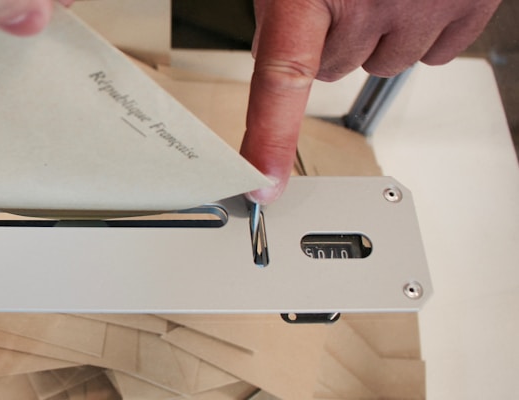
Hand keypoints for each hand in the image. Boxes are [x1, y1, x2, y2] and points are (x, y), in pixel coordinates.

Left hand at [242, 0, 499, 203]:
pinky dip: (422, 32)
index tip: (263, 180)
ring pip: (384, 64)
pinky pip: (434, 55)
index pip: (281, 75)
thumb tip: (275, 55)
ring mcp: (426, 4)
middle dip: (332, 39)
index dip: (269, 135)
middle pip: (336, 67)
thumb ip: (284, 7)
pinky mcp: (469, 3)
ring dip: (378, 36)